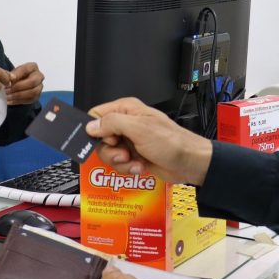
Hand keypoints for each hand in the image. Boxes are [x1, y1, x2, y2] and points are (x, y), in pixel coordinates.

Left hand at [8, 62, 43, 104]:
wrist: (20, 84)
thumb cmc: (16, 76)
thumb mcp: (12, 73)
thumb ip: (11, 74)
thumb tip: (10, 78)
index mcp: (33, 67)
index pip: (27, 69)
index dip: (18, 74)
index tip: (10, 78)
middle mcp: (39, 76)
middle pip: (32, 82)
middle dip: (19, 87)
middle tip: (7, 90)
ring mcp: (39, 87)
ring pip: (32, 92)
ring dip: (18, 95)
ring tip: (7, 97)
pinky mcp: (37, 96)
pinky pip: (29, 100)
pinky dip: (18, 101)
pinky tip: (9, 101)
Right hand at [86, 98, 212, 185]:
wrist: (188, 162)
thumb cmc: (171, 142)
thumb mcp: (139, 129)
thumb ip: (112, 124)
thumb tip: (90, 126)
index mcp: (127, 110)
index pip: (97, 115)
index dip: (96, 130)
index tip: (107, 140)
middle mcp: (126, 123)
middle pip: (100, 138)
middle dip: (110, 151)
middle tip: (124, 154)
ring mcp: (130, 140)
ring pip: (108, 154)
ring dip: (120, 162)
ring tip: (135, 162)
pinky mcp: (134, 156)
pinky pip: (119, 164)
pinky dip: (128, 168)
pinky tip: (140, 167)